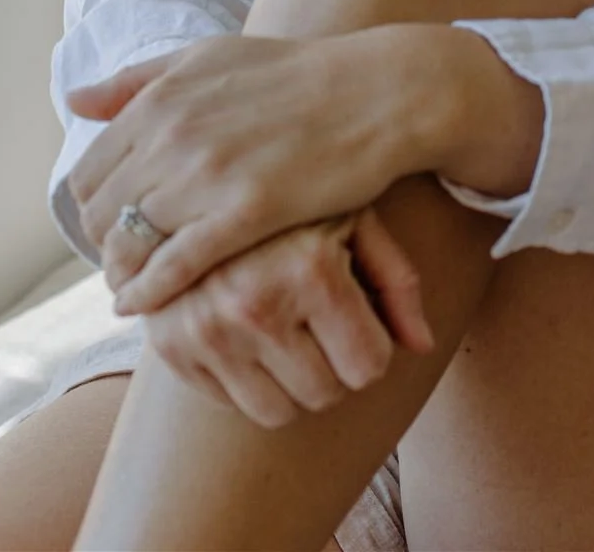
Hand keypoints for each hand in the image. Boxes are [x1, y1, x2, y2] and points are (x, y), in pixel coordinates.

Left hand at [64, 28, 455, 310]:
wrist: (377, 93)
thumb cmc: (295, 75)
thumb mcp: (210, 57)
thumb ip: (139, 79)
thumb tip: (75, 100)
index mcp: (162, 96)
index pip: (89, 172)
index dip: (94, 206)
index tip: (115, 223)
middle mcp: (174, 132)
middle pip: (101, 214)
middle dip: (105, 244)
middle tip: (126, 261)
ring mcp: (208, 174)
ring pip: (130, 245)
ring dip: (123, 273)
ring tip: (136, 287)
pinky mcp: (246, 213)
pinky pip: (173, 267)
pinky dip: (150, 292)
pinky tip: (147, 305)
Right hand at [144, 207, 434, 427]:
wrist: (200, 179)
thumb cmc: (299, 199)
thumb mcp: (355, 219)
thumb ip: (396, 280)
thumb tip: (423, 346)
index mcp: (311, 270)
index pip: (368, 367)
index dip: (371, 346)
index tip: (359, 320)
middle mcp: (256, 304)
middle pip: (325, 394)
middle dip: (333, 365)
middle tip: (321, 323)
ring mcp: (208, 329)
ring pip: (278, 413)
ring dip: (291, 383)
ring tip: (288, 330)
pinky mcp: (170, 345)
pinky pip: (229, 404)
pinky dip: (246, 379)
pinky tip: (246, 330)